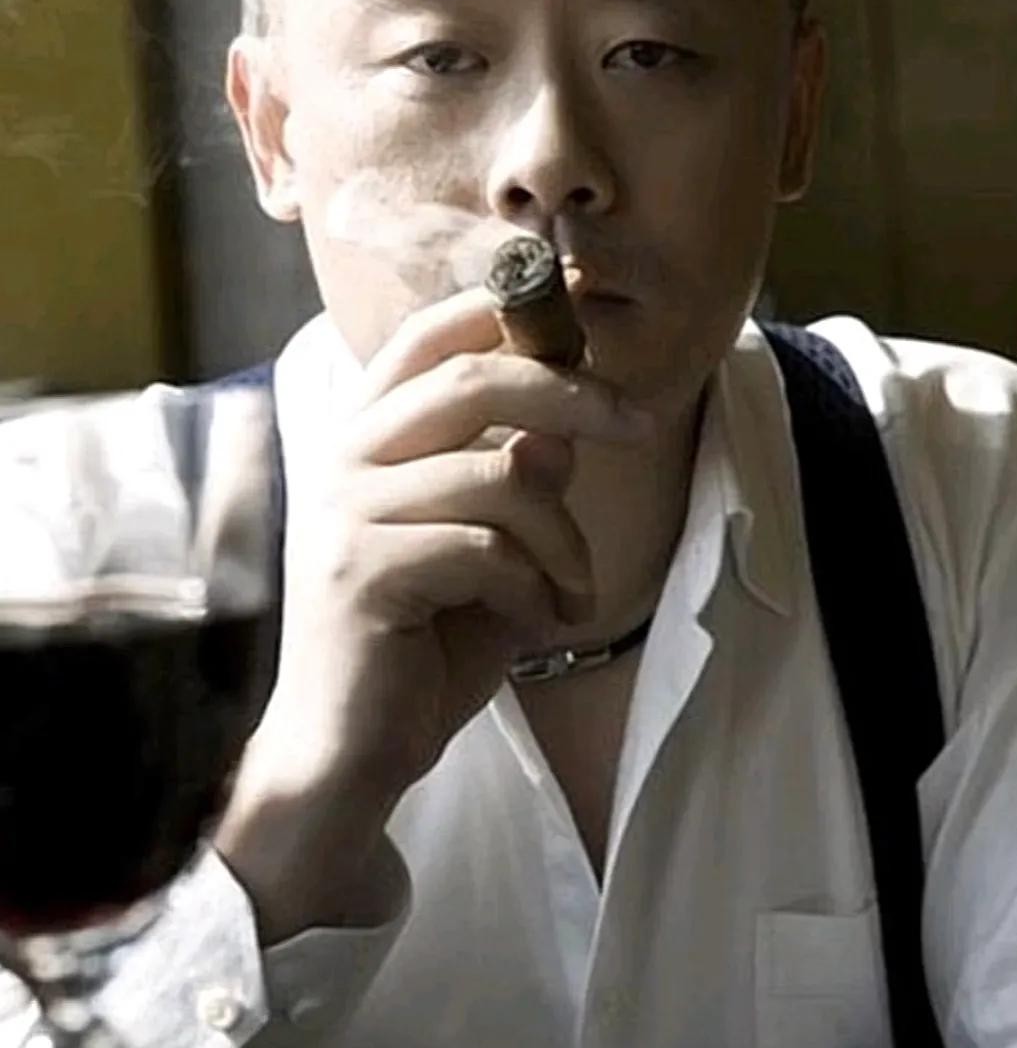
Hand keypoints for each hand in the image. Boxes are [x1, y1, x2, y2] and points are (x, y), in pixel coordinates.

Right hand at [216, 288, 649, 939]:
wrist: (352, 749)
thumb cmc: (421, 643)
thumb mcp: (489, 550)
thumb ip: (515, 483)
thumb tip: (560, 432)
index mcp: (369, 433)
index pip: (432, 334)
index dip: (508, 306)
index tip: (585, 297)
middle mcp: (347, 456)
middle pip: (472, 380)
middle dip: (572, 394)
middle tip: (638, 422)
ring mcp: (347, 511)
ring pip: (499, 477)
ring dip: (564, 542)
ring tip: (574, 595)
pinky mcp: (362, 571)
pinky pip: (486, 548)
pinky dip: (534, 588)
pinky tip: (536, 624)